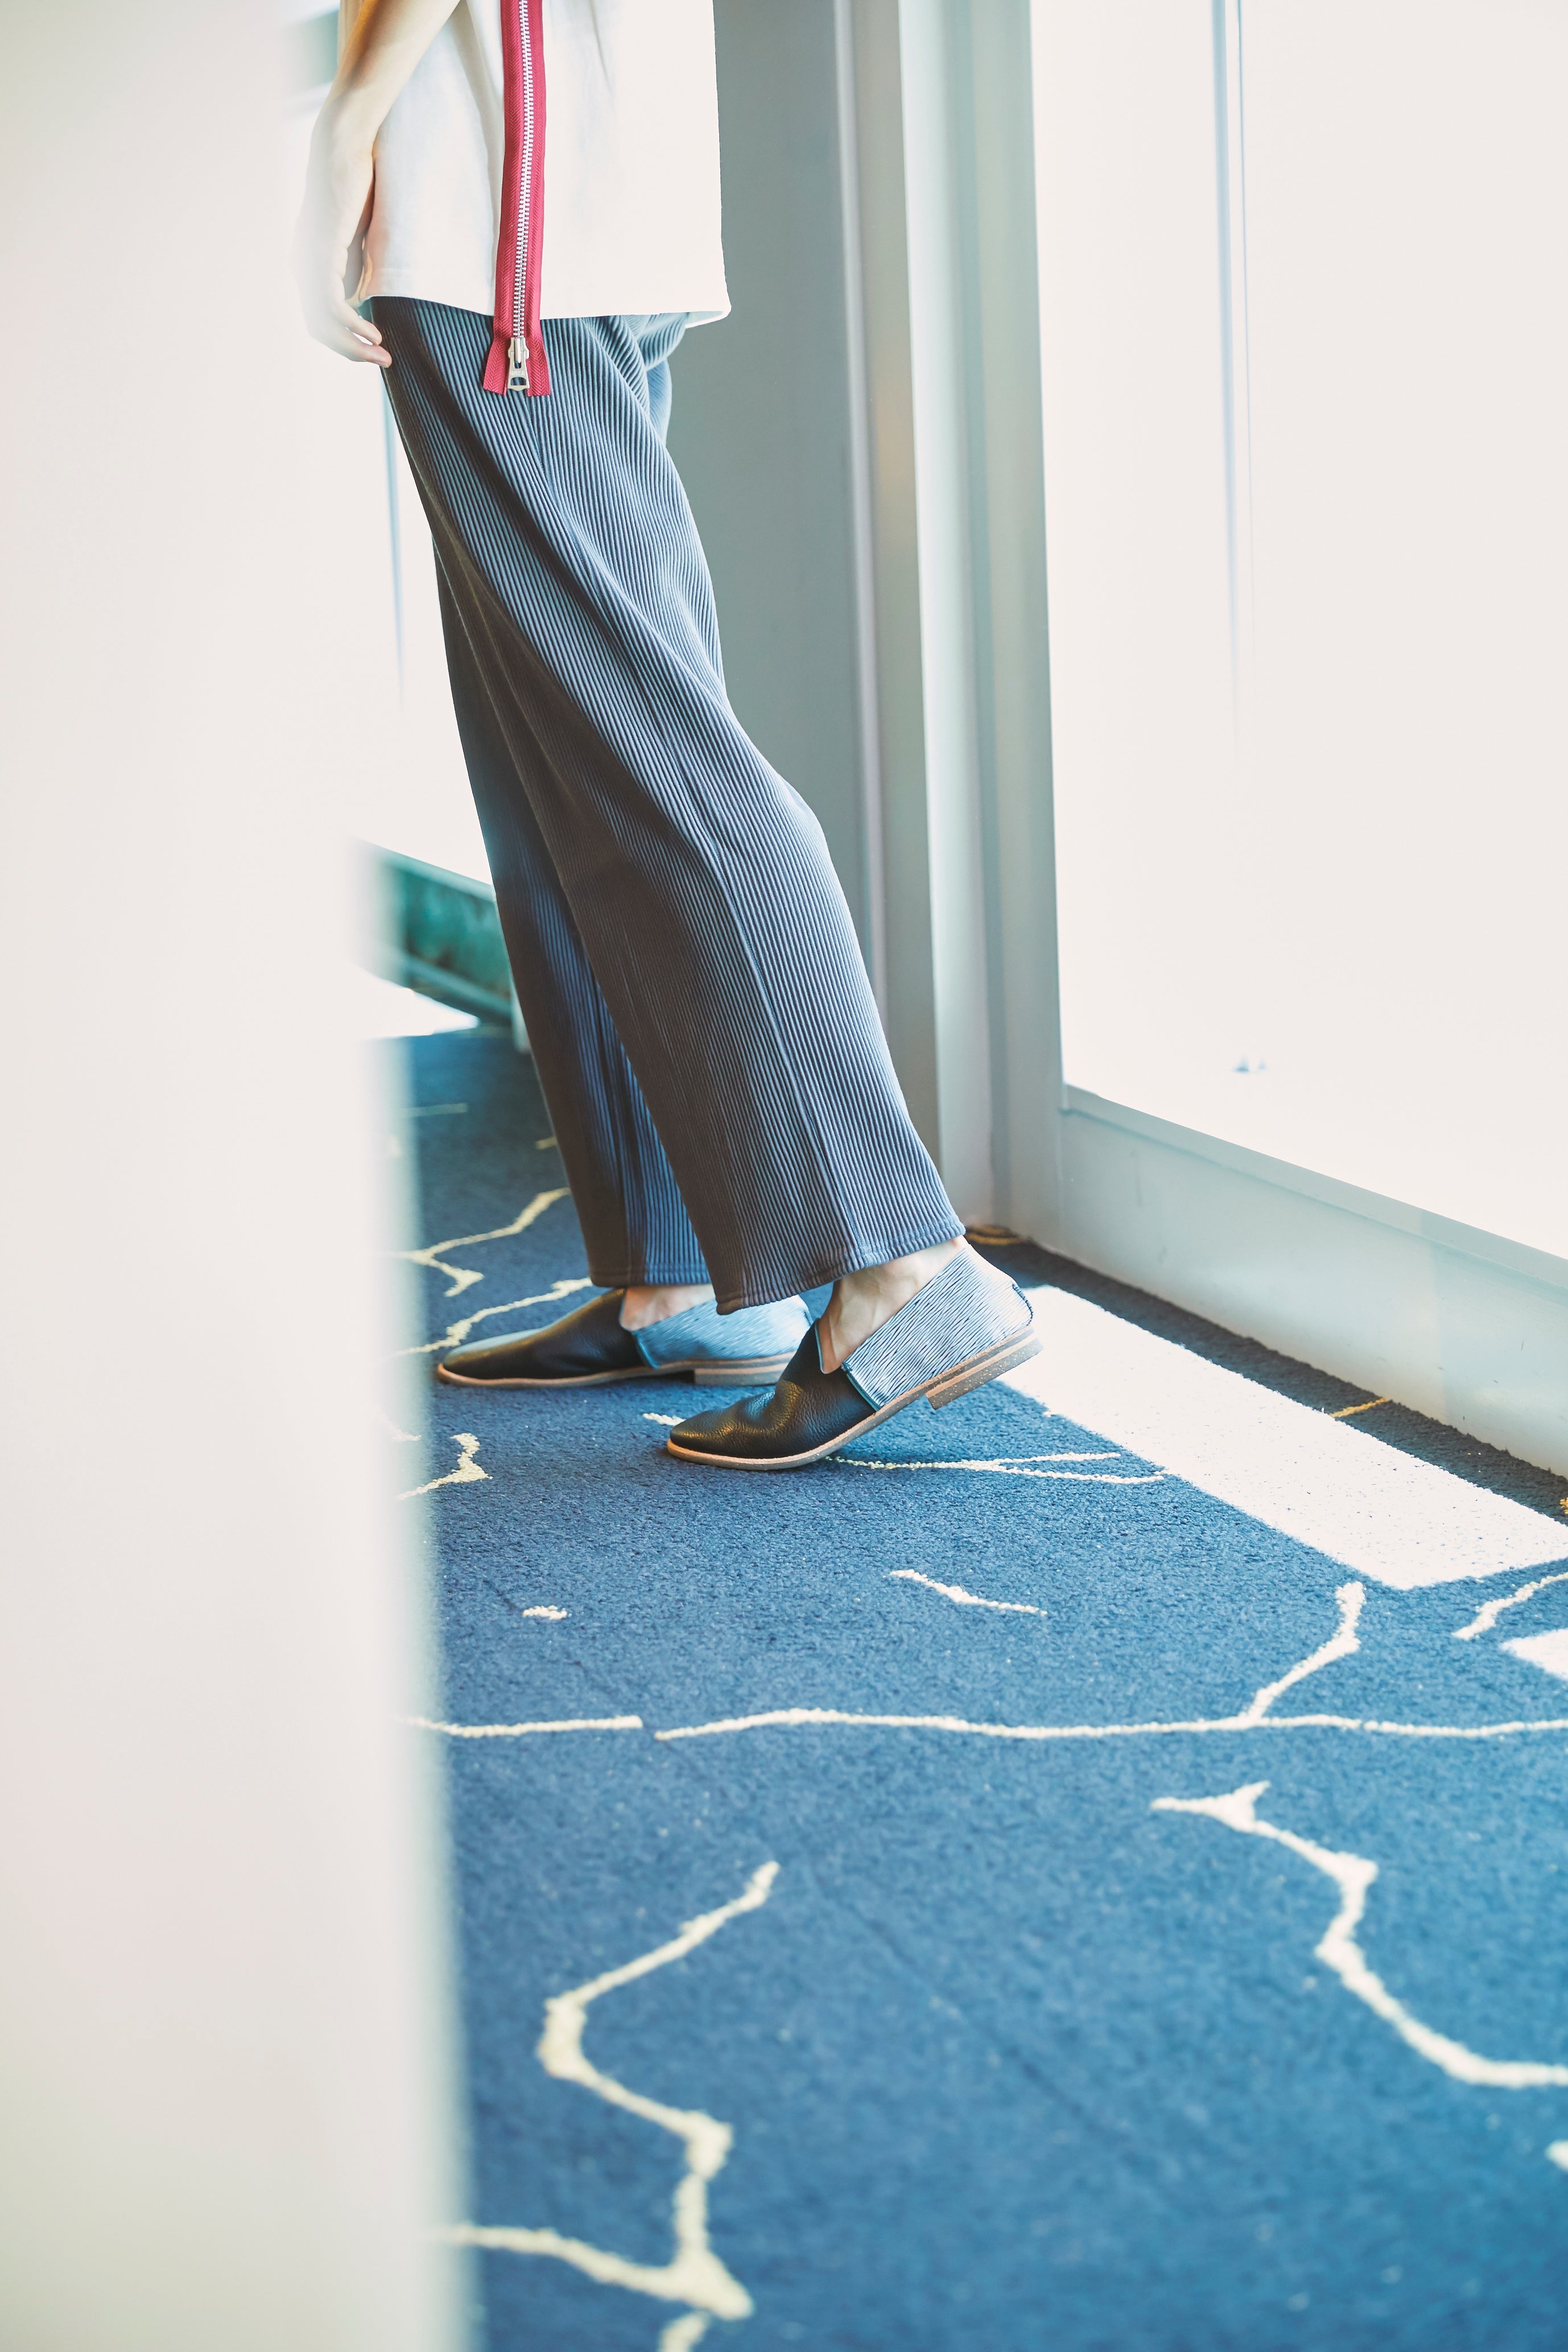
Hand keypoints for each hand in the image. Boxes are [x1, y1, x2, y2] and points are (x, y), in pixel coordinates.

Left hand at [294, 99, 390, 366]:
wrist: (346, 148)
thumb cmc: (357, 187)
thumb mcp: (358, 240)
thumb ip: (355, 270)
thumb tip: (360, 302)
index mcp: (307, 264)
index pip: (319, 318)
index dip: (346, 342)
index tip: (376, 349)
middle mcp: (300, 266)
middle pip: (318, 328)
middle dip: (350, 352)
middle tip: (382, 362)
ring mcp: (307, 261)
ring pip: (322, 323)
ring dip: (353, 346)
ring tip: (381, 355)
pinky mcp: (320, 253)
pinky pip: (331, 305)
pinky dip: (351, 325)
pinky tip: (372, 333)